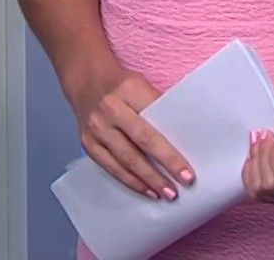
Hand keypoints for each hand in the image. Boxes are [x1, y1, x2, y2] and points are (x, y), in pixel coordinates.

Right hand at [67, 62, 195, 200]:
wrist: (86, 80)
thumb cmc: (122, 86)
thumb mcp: (141, 85)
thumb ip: (157, 108)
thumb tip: (183, 142)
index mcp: (129, 90)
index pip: (155, 123)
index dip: (172, 151)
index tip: (188, 172)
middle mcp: (110, 108)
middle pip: (141, 141)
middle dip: (163, 166)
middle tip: (182, 186)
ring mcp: (96, 127)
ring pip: (125, 159)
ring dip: (148, 179)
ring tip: (166, 193)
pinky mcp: (87, 142)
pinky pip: (110, 166)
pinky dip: (129, 180)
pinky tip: (146, 190)